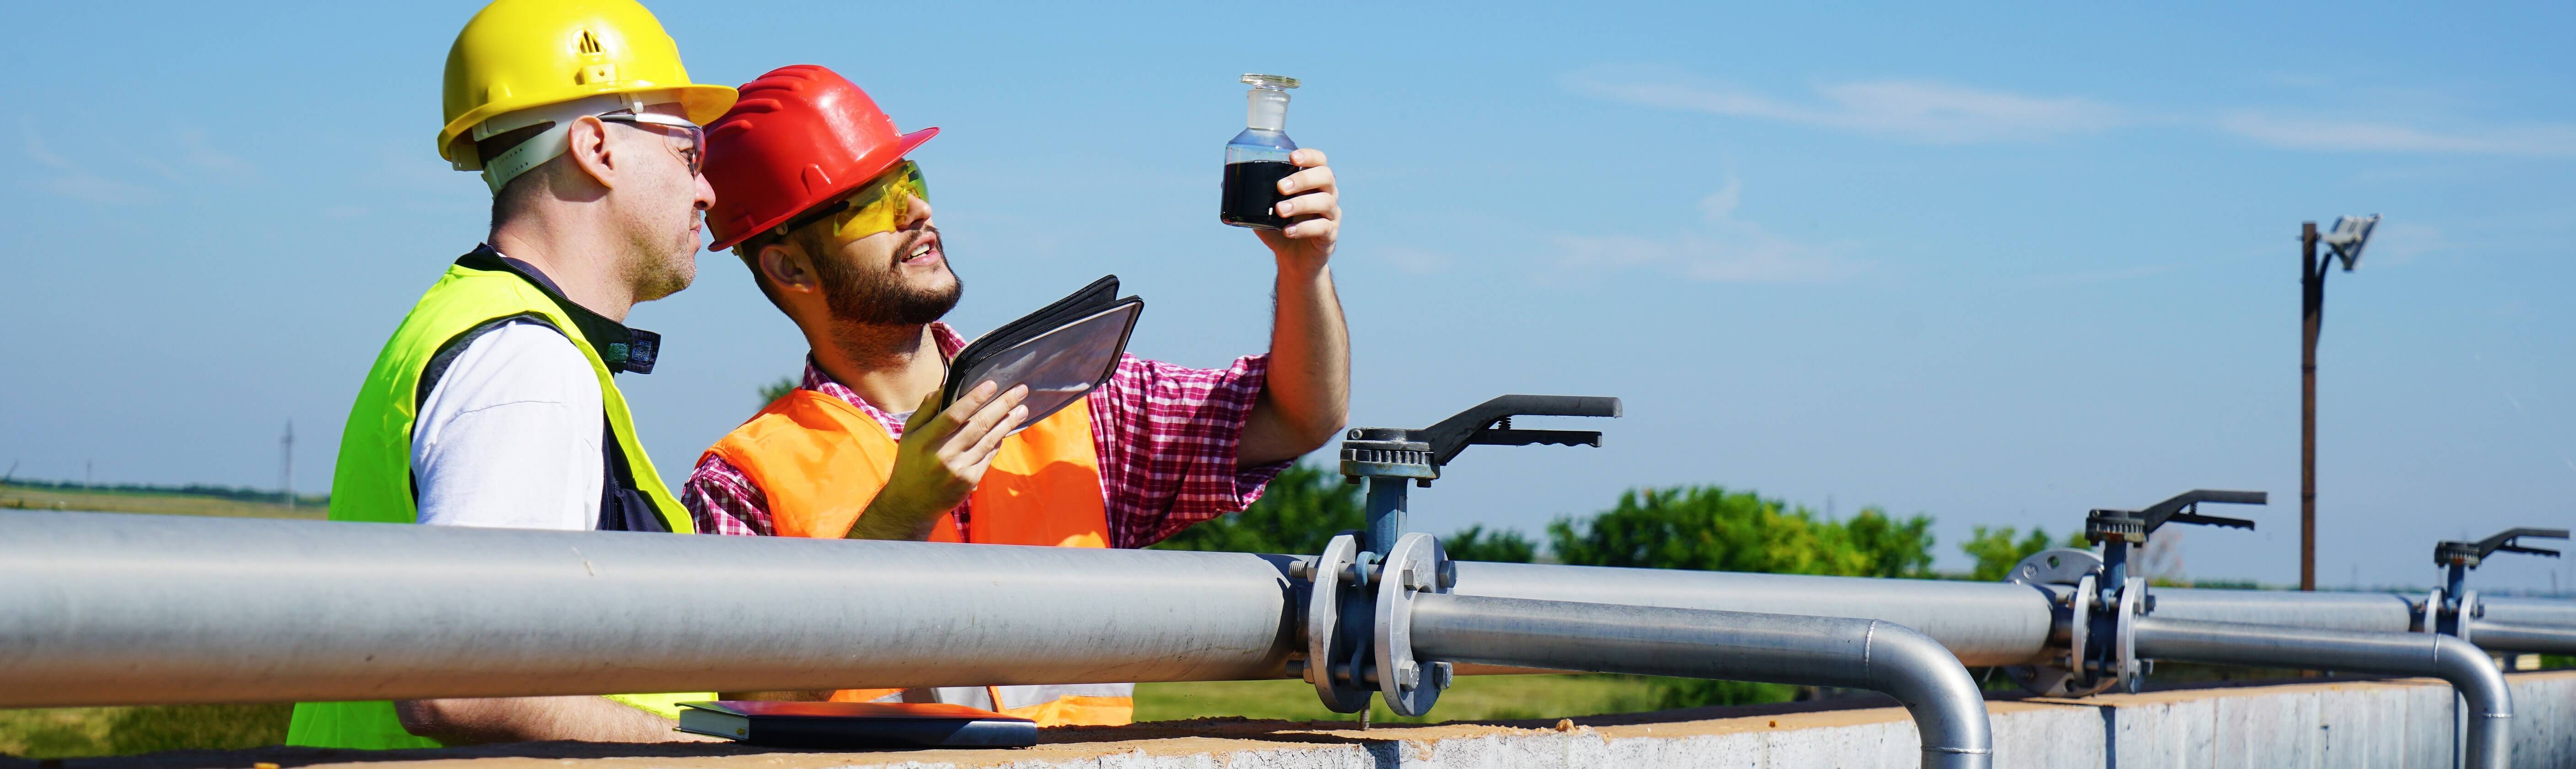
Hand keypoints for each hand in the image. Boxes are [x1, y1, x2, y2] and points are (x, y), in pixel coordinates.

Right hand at [848, 382, 1028, 539]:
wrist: (911, 504)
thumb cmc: (910, 461)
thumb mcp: (910, 433)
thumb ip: (927, 408)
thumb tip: (948, 386)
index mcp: (926, 439)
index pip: (954, 415)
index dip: (974, 398)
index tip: (993, 384)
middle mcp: (944, 455)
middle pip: (978, 425)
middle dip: (1002, 405)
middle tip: (1020, 390)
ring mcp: (959, 470)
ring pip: (989, 440)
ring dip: (1008, 423)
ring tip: (1022, 409)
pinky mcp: (970, 481)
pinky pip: (989, 456)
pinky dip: (998, 441)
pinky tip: (1007, 429)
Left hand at [1256, 148, 1338, 267]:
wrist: (1294, 261)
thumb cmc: (1280, 229)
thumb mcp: (1264, 211)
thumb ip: (1251, 196)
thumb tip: (1224, 182)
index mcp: (1313, 183)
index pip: (1319, 161)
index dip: (1309, 155)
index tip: (1292, 157)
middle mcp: (1327, 194)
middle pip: (1326, 177)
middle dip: (1303, 179)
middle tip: (1281, 187)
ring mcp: (1331, 215)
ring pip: (1325, 201)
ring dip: (1301, 203)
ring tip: (1280, 210)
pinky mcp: (1330, 236)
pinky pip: (1322, 228)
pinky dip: (1303, 228)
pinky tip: (1287, 231)